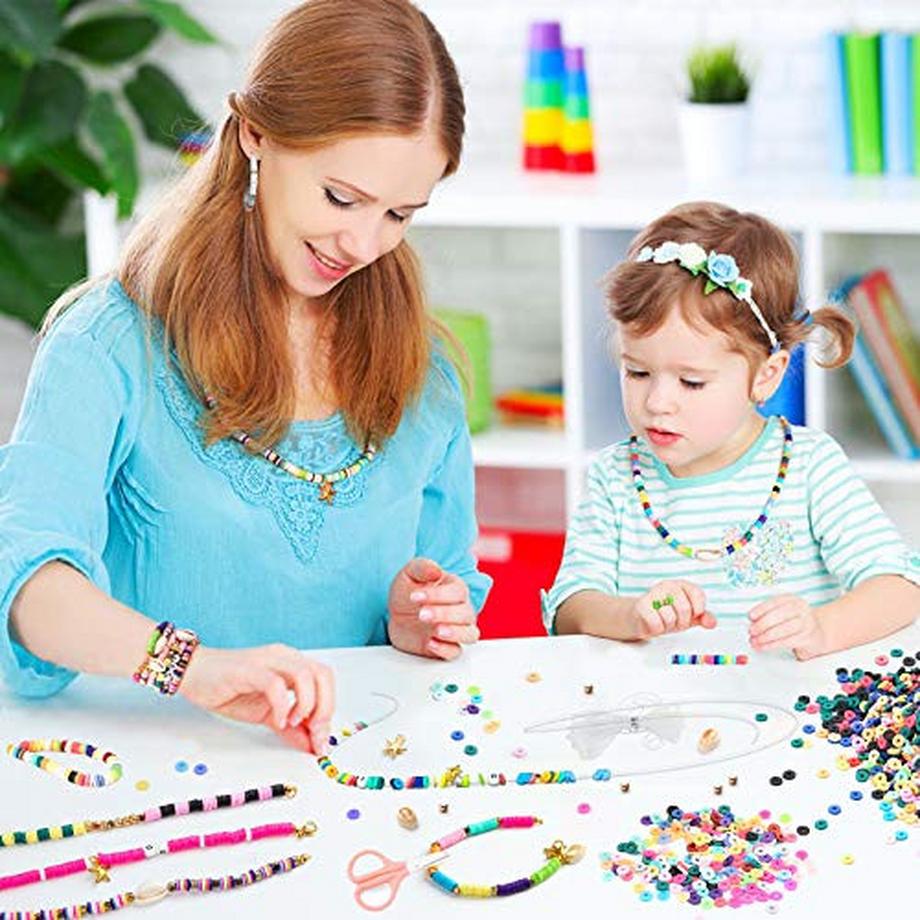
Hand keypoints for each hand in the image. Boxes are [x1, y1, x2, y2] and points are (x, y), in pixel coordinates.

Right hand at [179, 644, 333, 753]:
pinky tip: (276, 720)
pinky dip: (282, 704)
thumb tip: (311, 745)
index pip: (325, 680)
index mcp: (292, 664)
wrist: (193, 674)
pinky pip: (275, 683)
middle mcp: (284, 657)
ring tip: (292, 723)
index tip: (320, 740)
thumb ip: (290, 728)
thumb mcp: (266, 713)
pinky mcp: (249, 669)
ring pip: (305, 674)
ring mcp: (268, 661)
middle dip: (324, 707)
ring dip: (306, 704)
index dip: (329, 710)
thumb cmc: (228, 688)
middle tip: (313, 732)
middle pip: (322, 675)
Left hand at [387, 557, 478, 659]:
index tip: (415, 596)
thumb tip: (436, 570)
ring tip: (436, 631)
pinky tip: (430, 642)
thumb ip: (423, 568)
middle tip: (421, 614)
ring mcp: (456, 630)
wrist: (396, 617)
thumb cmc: (407, 593)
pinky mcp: (447, 647)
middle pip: (466, 613)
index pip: (458, 591)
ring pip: (470, 634)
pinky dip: (445, 649)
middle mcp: (460, 609)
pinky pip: (455, 652)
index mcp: (455, 588)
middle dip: (444, 614)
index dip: (438, 595)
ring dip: (455, 633)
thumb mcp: (409, 574)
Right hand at [631, 580, 716, 638]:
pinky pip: (656, 623)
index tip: (694, 614)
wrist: (640, 618)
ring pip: (670, 617)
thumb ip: (703, 618)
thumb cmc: (666, 614)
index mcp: (680, 585)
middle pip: (685, 608)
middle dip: (682, 622)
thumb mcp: (688, 616)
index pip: (697, 593)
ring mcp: (653, 594)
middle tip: (676, 621)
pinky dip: (657, 629)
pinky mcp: (641, 605)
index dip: (698, 608)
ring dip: (668, 626)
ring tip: (663, 622)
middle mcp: (666, 585)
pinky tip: (654, 624)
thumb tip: (711, 622)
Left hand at [748, 594, 823, 658]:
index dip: (761, 609)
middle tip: (751, 631)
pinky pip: (788, 642)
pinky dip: (772, 645)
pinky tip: (763, 646)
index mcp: (792, 600)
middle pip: (780, 615)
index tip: (750, 616)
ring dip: (766, 636)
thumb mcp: (782, 612)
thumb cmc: (794, 621)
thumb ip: (768, 614)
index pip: (775, 602)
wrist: (817, 633)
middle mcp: (802, 609)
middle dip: (763, 624)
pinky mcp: (808, 638)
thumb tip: (752, 621)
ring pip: (784, 629)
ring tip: (754, 641)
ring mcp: (807, 624)